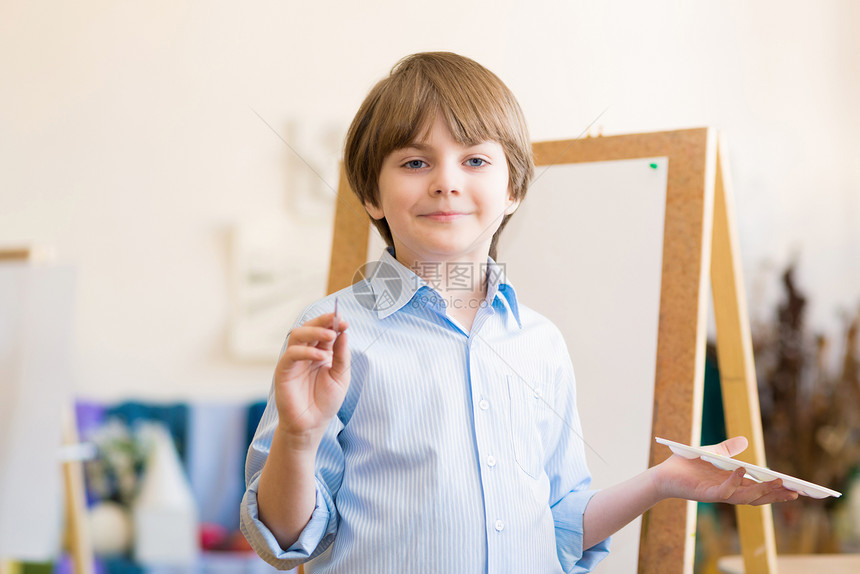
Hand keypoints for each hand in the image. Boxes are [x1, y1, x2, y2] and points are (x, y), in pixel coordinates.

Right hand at [273, 312, 350, 449]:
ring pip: (297, 335)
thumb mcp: (340, 376)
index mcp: (320, 352)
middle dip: (323, 321)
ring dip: (314, 331)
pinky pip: (291, 354)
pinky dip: (307, 352)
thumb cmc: (325, 402)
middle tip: (337, 320)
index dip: (333, 323)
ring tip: (331, 335)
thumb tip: (343, 332)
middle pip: (309, 327)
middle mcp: (305, 353)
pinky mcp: (284, 370)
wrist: (311, 424)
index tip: (345, 321)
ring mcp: (293, 360)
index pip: (324, 331)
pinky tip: (322, 357)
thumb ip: (342, 355)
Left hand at [653, 436, 798, 505]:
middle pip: (757, 497)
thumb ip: (728, 450)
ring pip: (745, 498)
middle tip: (797, 492)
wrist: (663, 473)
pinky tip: (742, 471)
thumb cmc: (686, 464)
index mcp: (732, 484)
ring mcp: (718, 494)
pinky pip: (724, 491)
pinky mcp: (705, 494)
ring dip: (762, 491)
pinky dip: (734, 482)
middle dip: (777, 494)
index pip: (759, 489)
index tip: (797, 488)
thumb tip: (745, 440)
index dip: (777, 490)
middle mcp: (728, 491)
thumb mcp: (711, 454)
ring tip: (779, 482)